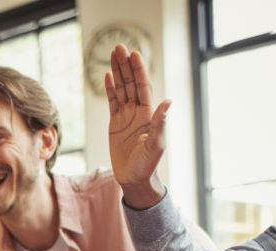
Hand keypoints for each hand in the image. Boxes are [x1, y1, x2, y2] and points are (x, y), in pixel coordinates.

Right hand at [105, 44, 167, 207]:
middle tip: (118, 47)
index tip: (134, 54)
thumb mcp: (155, 145)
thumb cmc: (148, 165)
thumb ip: (160, 123)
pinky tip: (107, 76)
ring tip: (112, 55)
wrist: (134, 179)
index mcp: (148, 115)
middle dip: (125, 65)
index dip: (138, 71)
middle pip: (131, 83)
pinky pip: (112, 102)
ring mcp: (126, 117)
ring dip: (117, 72)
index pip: (142, 87)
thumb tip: (168, 102)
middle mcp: (138, 112)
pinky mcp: (115, 124)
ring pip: (121, 89)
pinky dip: (110, 89)